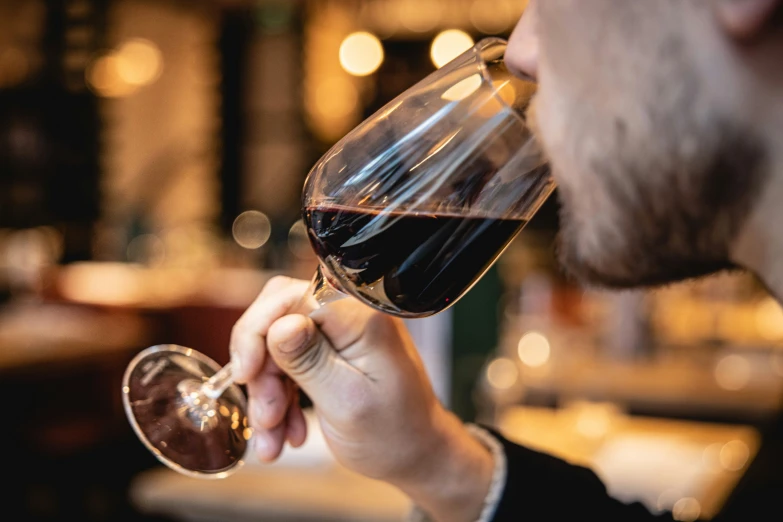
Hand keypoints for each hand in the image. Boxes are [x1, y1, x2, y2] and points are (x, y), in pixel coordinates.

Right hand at [230, 276, 493, 521]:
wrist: (419, 456)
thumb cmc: (395, 435)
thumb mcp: (345, 403)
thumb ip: (309, 361)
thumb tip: (278, 324)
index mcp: (361, 319)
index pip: (289, 298)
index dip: (258, 332)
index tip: (246, 374)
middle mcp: (352, 316)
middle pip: (278, 319)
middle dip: (262, 370)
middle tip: (265, 416)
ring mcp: (344, 334)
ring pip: (279, 346)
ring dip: (268, 394)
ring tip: (273, 440)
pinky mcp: (336, 352)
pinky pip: (292, 364)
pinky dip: (282, 399)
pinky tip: (287, 432)